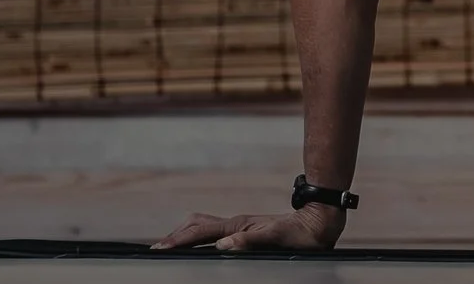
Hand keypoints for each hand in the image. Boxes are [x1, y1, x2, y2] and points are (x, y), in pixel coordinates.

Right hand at [152, 202, 343, 251]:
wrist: (317, 224)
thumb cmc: (299, 235)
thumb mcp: (276, 238)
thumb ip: (249, 240)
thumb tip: (222, 245)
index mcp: (238, 224)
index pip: (200, 232)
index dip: (179, 240)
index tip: (159, 248)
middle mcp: (235, 224)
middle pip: (196, 225)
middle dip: (175, 235)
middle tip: (157, 249)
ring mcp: (239, 227)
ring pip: (203, 226)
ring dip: (184, 234)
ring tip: (168, 245)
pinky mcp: (244, 231)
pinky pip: (213, 232)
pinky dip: (197, 236)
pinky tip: (195, 245)